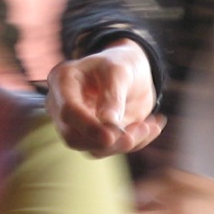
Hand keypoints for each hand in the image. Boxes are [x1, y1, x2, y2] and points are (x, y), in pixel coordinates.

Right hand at [46, 38, 164, 156]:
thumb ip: (113, 95)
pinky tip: (150, 127)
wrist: (131, 71)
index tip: (111, 136)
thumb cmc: (120, 63)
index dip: (87, 126)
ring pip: (92, 148)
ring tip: (150, 125)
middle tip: (140, 130)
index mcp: (63, 81)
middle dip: (108, 141)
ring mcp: (77, 123)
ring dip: (124, 144)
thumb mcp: (119, 71)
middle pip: (73, 136)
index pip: (67, 111)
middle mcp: (63, 105)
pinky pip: (110, 149)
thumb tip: (108, 123)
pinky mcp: (93, 136)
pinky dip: (133, 143)